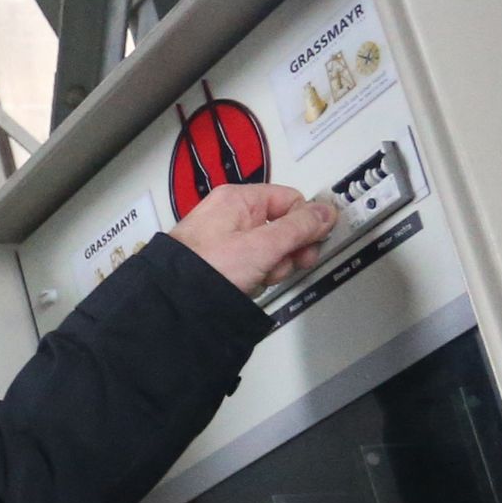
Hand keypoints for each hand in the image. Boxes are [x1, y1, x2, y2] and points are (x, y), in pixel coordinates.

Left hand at [169, 181, 337, 295]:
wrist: (174, 303)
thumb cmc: (211, 269)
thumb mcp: (262, 246)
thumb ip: (299, 228)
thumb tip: (327, 211)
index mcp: (239, 199)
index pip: (290, 200)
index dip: (305, 224)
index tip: (309, 248)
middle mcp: (232, 214)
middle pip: (282, 226)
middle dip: (287, 251)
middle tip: (280, 266)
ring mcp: (226, 239)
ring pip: (270, 249)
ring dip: (272, 267)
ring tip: (256, 278)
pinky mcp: (222, 261)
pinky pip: (253, 263)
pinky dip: (255, 276)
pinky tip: (247, 285)